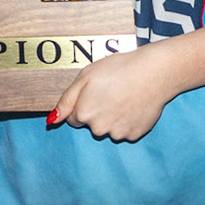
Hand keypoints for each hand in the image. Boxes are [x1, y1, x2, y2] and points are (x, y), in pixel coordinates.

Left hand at [47, 46, 174, 141]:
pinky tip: (134, 105)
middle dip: (97, 112)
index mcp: (84, 113)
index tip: (94, 94)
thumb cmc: (118, 69)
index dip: (83, 105)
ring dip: (113, 118)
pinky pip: (125, 131)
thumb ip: (67, 100)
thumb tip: (51, 121)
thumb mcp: (86, 77)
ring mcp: (118, 133)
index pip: (74, 119)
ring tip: (124, 97)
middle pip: (91, 125)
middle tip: (111, 93)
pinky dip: (128, 121)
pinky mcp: (134, 135)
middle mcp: (99, 128)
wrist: (153, 73)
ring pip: (109, 129)